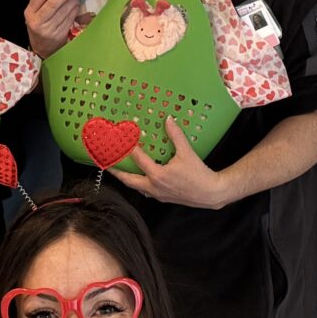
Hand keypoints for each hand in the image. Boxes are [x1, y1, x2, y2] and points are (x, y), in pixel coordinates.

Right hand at [25, 0, 80, 58]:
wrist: (42, 48)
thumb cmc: (39, 26)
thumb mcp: (35, 14)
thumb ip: (43, 1)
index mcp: (30, 13)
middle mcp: (38, 22)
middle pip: (53, 4)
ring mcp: (49, 30)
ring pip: (63, 11)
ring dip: (72, 0)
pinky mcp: (59, 35)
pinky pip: (69, 19)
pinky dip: (74, 9)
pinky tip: (76, 4)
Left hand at [110, 119, 233, 209]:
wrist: (210, 193)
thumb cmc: (198, 174)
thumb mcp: (187, 152)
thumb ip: (176, 135)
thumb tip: (168, 119)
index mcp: (158, 175)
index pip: (138, 160)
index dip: (128, 149)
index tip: (119, 141)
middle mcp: (154, 187)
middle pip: (129, 180)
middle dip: (116, 172)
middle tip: (106, 164)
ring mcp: (157, 194)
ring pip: (136, 187)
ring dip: (127, 178)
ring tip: (119, 170)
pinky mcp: (162, 197)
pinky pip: (145, 190)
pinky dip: (139, 183)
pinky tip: (140, 178)